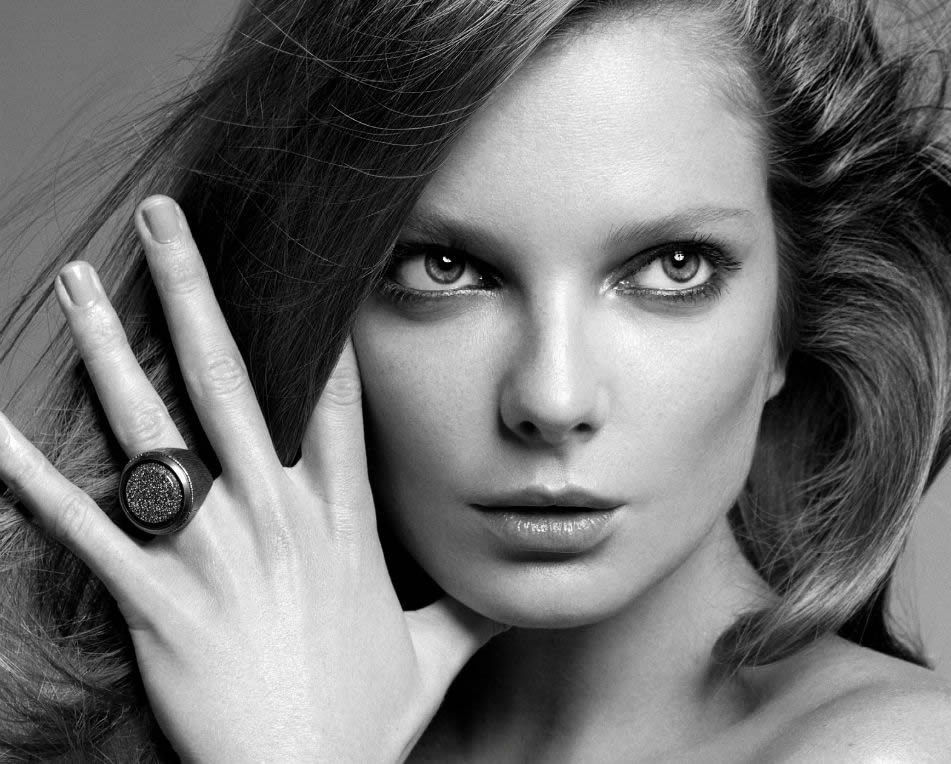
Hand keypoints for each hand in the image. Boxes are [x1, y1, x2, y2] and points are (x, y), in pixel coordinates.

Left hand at [0, 195, 505, 761]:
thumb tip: (525, 592)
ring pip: (154, 433)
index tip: (311, 261)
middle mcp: (277, 519)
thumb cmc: (363, 724)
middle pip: (232, 383)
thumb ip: (475, 610)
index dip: (326, 324)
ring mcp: (213, 555)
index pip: (338, 401)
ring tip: (74, 281)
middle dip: (194, 294)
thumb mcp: (437, 657)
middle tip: (163, 219)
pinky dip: (31, 475)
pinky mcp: (155, 602)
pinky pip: (84, 529)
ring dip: (109, 353)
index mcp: (342, 523)